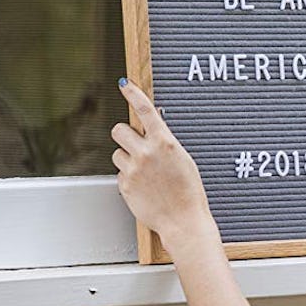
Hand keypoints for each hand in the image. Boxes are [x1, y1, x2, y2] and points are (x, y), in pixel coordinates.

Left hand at [111, 78, 216, 251]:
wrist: (183, 220)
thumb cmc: (188, 192)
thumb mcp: (184, 160)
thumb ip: (166, 143)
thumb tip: (154, 129)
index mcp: (165, 142)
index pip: (145, 110)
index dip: (133, 94)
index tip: (125, 84)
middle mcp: (146, 152)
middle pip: (119, 130)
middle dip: (125, 136)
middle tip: (134, 145)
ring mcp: (133, 169)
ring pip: (117, 153)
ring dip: (127, 160)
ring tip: (145, 174)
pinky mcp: (124, 185)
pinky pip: (120, 174)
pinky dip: (129, 178)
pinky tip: (144, 188)